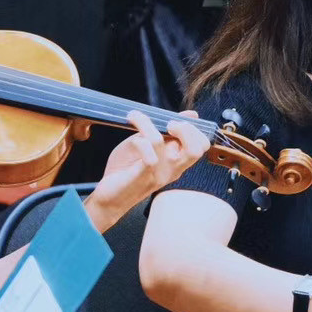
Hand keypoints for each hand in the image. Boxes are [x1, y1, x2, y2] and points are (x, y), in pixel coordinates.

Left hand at [86, 111, 209, 231]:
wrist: (110, 196)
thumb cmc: (127, 169)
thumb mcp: (146, 144)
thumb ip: (164, 130)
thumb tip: (191, 114)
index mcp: (176, 161)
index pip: (202, 145)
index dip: (193, 128)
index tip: (175, 120)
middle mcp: (173, 168)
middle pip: (197, 148)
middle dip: (185, 129)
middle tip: (167, 123)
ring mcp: (159, 174)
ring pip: (163, 142)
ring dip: (146, 124)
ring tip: (135, 117)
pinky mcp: (143, 177)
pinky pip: (149, 157)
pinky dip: (141, 142)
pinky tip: (133, 141)